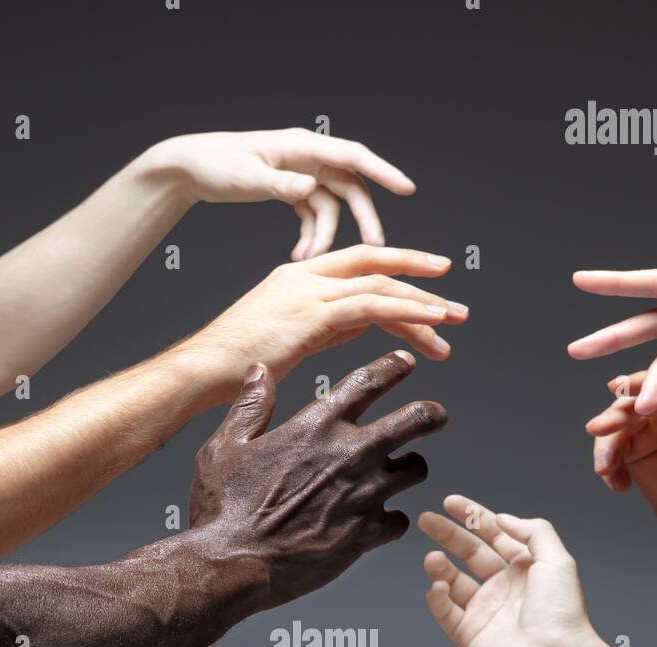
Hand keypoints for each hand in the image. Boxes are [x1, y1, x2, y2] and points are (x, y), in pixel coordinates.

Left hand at [156, 128, 414, 257]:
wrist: (191, 167)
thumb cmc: (215, 163)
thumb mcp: (247, 174)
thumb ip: (281, 183)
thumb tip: (311, 188)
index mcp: (302, 146)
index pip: (352, 156)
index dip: (382, 172)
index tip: (407, 189)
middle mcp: (307, 158)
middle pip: (349, 188)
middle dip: (362, 218)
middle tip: (376, 248)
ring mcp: (301, 175)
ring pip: (331, 208)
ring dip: (326, 236)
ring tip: (310, 260)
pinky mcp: (291, 190)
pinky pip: (312, 216)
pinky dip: (309, 237)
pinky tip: (299, 257)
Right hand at [192, 245, 466, 393]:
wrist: (201, 372)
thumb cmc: (234, 366)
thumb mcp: (289, 339)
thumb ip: (325, 327)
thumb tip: (361, 325)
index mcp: (296, 278)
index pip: (358, 263)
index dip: (397, 267)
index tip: (431, 281)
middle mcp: (305, 276)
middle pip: (376, 265)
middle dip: (421, 280)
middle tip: (454, 303)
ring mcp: (308, 291)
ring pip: (380, 285)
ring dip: (423, 302)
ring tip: (455, 319)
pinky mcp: (312, 314)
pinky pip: (372, 305)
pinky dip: (407, 311)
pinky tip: (432, 323)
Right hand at [192, 352, 446, 607]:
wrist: (235, 563)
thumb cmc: (225, 507)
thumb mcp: (225, 446)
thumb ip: (250, 406)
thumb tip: (260, 372)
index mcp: (318, 425)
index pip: (370, 381)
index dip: (394, 367)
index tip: (406, 364)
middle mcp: (350, 454)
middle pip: (416, 420)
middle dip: (432, 414)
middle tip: (435, 416)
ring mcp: (364, 495)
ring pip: (416, 470)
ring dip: (411, 468)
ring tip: (402, 471)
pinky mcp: (366, 535)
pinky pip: (400, 521)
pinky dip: (392, 520)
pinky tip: (380, 521)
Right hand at [419, 499, 595, 646]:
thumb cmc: (563, 612)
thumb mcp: (557, 559)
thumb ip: (533, 531)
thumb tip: (502, 518)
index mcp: (522, 567)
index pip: (491, 534)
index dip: (471, 516)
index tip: (450, 502)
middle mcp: (501, 586)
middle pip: (467, 552)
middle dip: (446, 534)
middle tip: (426, 520)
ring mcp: (484, 610)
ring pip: (452, 581)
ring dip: (439, 567)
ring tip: (433, 559)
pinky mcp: (469, 634)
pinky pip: (446, 613)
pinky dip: (438, 599)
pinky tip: (439, 587)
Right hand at [585, 370, 656, 544]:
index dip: (654, 385)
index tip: (638, 403)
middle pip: (642, 397)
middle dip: (618, 412)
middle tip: (601, 428)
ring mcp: (656, 428)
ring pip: (621, 422)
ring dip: (606, 441)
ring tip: (604, 467)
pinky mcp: (637, 451)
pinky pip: (613, 449)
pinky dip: (608, 465)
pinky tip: (617, 484)